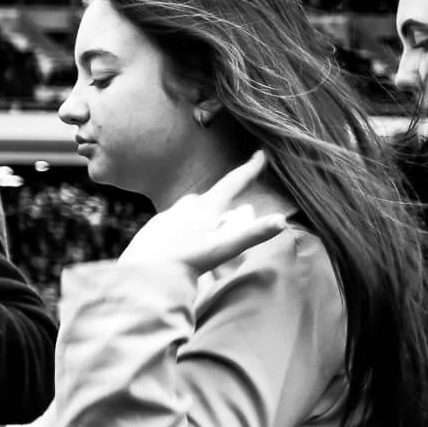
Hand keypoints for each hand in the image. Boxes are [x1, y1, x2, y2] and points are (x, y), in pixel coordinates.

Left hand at [120, 152, 285, 274]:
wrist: (145, 272)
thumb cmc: (188, 260)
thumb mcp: (225, 247)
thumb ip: (253, 233)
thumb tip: (282, 220)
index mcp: (205, 206)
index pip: (232, 183)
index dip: (249, 170)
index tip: (260, 154)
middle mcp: (185, 205)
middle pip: (210, 199)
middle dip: (221, 203)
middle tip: (231, 210)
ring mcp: (166, 215)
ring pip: (190, 210)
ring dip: (201, 216)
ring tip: (206, 232)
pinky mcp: (152, 227)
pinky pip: (173, 223)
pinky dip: (182, 228)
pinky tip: (182, 242)